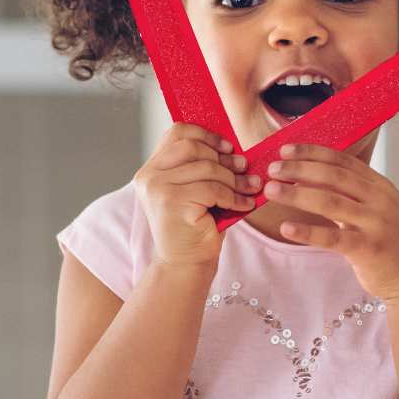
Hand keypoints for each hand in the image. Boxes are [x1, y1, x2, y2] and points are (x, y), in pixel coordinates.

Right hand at [133, 124, 263, 270]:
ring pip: (206, 168)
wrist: (184, 265)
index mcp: (151, 168)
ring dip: (234, 179)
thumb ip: (202, 167)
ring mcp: (158, 189)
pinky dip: (234, 196)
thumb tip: (235, 149)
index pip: (177, 133)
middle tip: (245, 168)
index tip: (228, 148)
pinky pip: (213, 189)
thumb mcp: (195, 190)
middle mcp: (149, 176)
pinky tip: (244, 204)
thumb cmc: (194, 227)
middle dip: (224, 158)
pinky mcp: (172, 202)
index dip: (206, 135)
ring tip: (249, 189)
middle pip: (193, 147)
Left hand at [262, 144, 398, 300]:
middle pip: (333, 177)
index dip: (312, 153)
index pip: (342, 162)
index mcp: (380, 186)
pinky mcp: (369, 250)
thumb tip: (307, 178)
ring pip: (330, 202)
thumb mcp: (378, 210)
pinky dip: (307, 232)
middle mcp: (380, 201)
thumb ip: (352, 195)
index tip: (285, 150)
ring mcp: (376, 224)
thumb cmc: (392, 243)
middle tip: (272, 168)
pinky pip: (333, 238)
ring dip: (296, 194)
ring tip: (270, 190)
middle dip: (300, 169)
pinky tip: (286, 228)